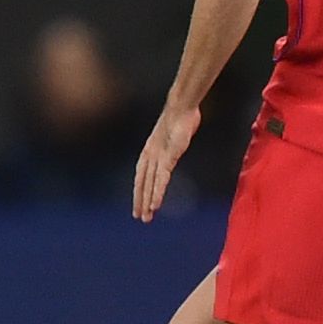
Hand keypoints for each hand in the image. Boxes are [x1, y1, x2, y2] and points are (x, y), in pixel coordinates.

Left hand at [131, 99, 201, 222]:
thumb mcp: (174, 135)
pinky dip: (157, 192)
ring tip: (146, 215)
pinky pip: (161, 178)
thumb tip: (174, 147)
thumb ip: (172, 145)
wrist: (182, 106)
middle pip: (143, 182)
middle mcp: (151, 155)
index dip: (140, 190)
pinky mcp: (168, 156)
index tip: (140, 204)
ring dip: (148, 200)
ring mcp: (158, 156)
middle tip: (140, 217)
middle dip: (141, 200)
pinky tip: (155, 203)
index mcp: (150, 151)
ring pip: (150, 183)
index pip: (142, 175)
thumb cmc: (181, 119)